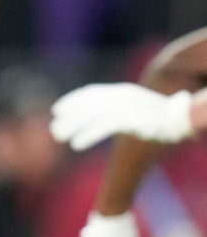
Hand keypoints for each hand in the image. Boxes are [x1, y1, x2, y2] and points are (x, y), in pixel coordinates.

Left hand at [50, 83, 193, 150]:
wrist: (183, 116)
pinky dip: (89, 134)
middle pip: (89, 104)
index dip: (74, 100)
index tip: (57, 109)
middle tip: (53, 130)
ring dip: (73, 125)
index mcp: (124, 92)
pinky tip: (75, 144)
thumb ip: (123, 111)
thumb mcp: (139, 110)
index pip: (93, 92)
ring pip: (92, 114)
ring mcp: (127, 106)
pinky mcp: (132, 118)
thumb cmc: (164, 116)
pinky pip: (105, 126)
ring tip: (58, 137)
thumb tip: (109, 116)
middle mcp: (123, 96)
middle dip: (69, 116)